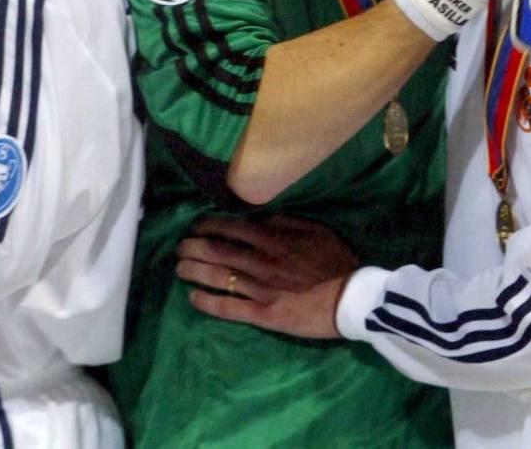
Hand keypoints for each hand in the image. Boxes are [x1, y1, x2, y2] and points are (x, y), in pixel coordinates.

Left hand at [176, 214, 358, 337]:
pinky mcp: (262, 314)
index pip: (232, 227)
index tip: (197, 225)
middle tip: (181, 246)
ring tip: (180, 268)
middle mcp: (260, 261)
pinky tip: (193, 298)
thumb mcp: (315, 230)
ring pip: (216, 277)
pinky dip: (207, 302)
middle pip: (217, 251)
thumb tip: (261, 217)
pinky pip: (227, 307)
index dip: (209, 225)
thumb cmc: (335, 261)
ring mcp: (258, 288)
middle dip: (194, 247)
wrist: (350, 297)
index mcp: (273, 238)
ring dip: (194, 271)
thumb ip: (287, 222)